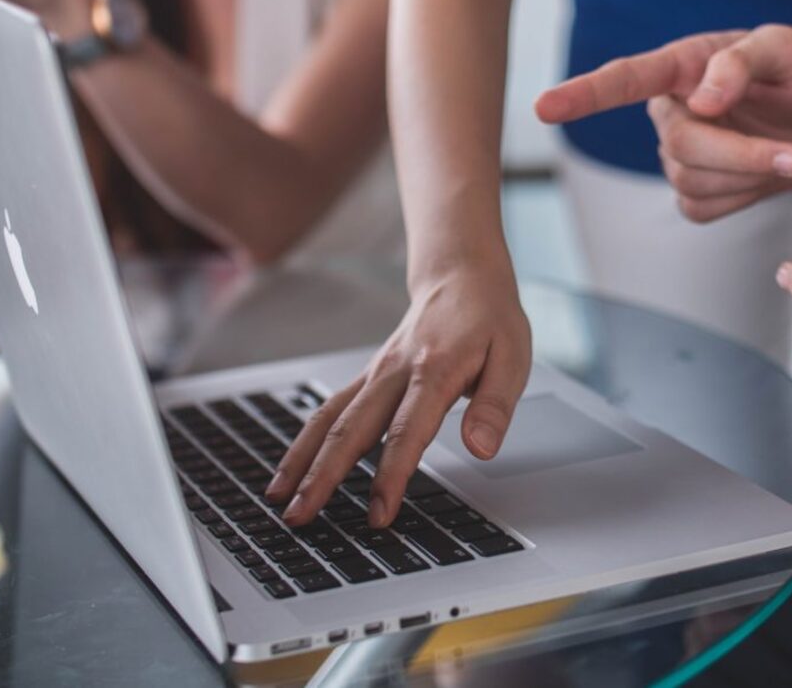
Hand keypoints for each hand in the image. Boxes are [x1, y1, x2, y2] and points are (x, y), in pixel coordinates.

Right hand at [266, 263, 531, 526]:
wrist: (461, 275)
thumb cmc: (489, 319)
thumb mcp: (513, 358)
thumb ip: (495, 406)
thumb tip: (481, 448)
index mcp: (434, 370)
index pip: (406, 432)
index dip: (391, 475)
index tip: (379, 514)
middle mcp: (394, 372)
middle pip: (351, 429)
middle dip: (323, 477)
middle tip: (301, 516)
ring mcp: (375, 374)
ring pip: (329, 419)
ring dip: (302, 461)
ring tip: (278, 499)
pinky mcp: (367, 377)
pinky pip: (329, 410)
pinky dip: (305, 441)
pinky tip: (291, 469)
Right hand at [536, 26, 791, 222]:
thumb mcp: (788, 50)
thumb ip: (744, 61)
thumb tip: (703, 100)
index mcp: (681, 66)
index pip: (624, 80)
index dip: (582, 95)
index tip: (544, 108)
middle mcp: (670, 110)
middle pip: (680, 145)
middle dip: (740, 154)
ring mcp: (676, 155)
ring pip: (692, 181)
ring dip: (749, 175)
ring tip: (787, 155)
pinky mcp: (692, 194)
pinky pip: (702, 208)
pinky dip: (743, 198)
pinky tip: (760, 177)